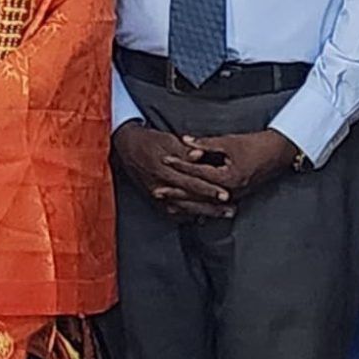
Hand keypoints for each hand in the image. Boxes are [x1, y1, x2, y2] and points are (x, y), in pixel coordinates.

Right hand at [113, 121, 239, 220]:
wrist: (127, 148)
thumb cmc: (150, 141)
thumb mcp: (168, 140)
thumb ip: (185, 150)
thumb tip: (200, 154)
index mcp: (165, 171)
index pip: (192, 184)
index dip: (209, 190)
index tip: (226, 195)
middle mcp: (161, 187)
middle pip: (191, 201)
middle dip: (212, 207)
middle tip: (231, 210)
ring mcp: (157, 196)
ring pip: (184, 210)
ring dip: (205, 213)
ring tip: (222, 215)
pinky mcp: (155, 200)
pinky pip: (173, 213)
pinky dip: (189, 216)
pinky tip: (202, 217)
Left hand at [175, 130, 304, 204]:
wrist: (279, 153)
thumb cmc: (256, 145)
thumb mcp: (229, 142)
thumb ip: (206, 144)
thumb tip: (185, 142)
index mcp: (228, 177)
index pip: (198, 172)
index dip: (180, 165)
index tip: (164, 160)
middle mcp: (231, 191)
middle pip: (198, 194)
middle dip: (176, 192)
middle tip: (156, 191)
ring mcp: (234, 197)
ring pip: (204, 204)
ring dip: (185, 202)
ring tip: (167, 202)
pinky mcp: (235, 197)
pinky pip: (213, 206)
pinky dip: (198, 206)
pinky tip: (187, 209)